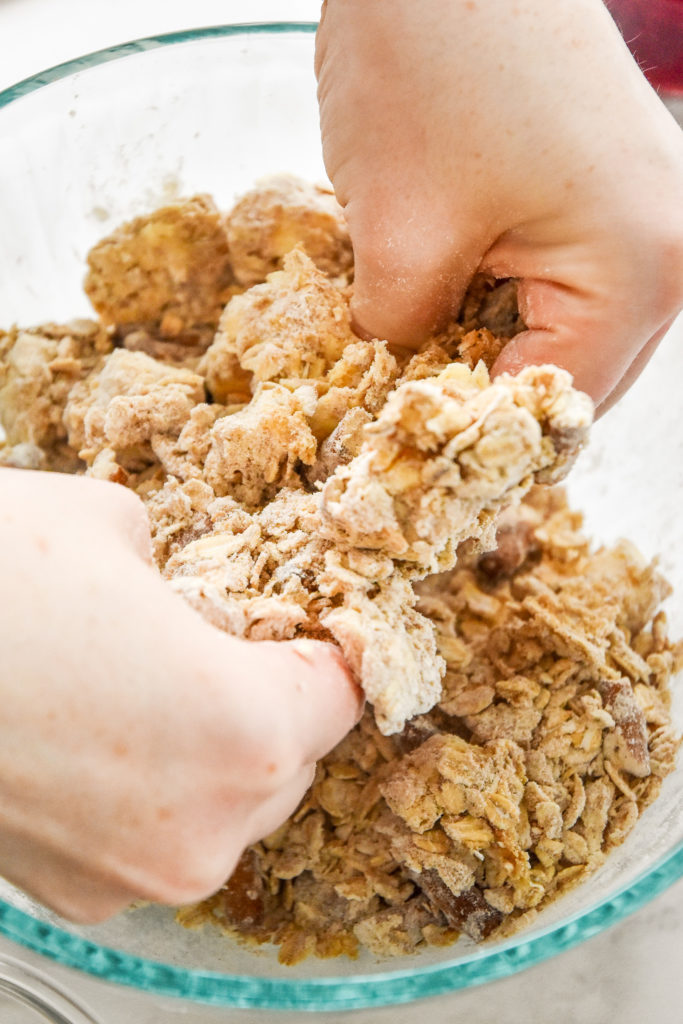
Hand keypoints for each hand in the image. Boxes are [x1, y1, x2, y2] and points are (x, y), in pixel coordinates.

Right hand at [0, 469, 360, 922]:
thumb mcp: (111, 525)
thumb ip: (183, 570)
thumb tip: (179, 591)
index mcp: (242, 729)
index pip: (343, 693)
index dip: (322, 648)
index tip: (301, 627)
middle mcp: (202, 828)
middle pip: (291, 760)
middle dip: (267, 700)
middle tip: (219, 644)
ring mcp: (133, 876)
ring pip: (226, 806)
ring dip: (208, 750)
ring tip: (147, 684)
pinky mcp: (72, 891)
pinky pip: (157, 834)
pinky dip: (149, 787)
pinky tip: (99, 727)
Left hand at [316, 0, 682, 410]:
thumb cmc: (429, 69)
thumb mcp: (399, 239)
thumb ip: (402, 345)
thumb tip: (395, 392)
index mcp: (642, 273)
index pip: (555, 411)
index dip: (472, 440)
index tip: (401, 452)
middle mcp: (668, 253)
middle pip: (571, 379)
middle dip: (484, 397)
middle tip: (401, 406)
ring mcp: (646, 215)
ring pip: (561, 334)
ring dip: (487, 348)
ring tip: (412, 341)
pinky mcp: (609, 190)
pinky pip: (557, 282)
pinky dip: (496, 300)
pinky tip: (440, 286)